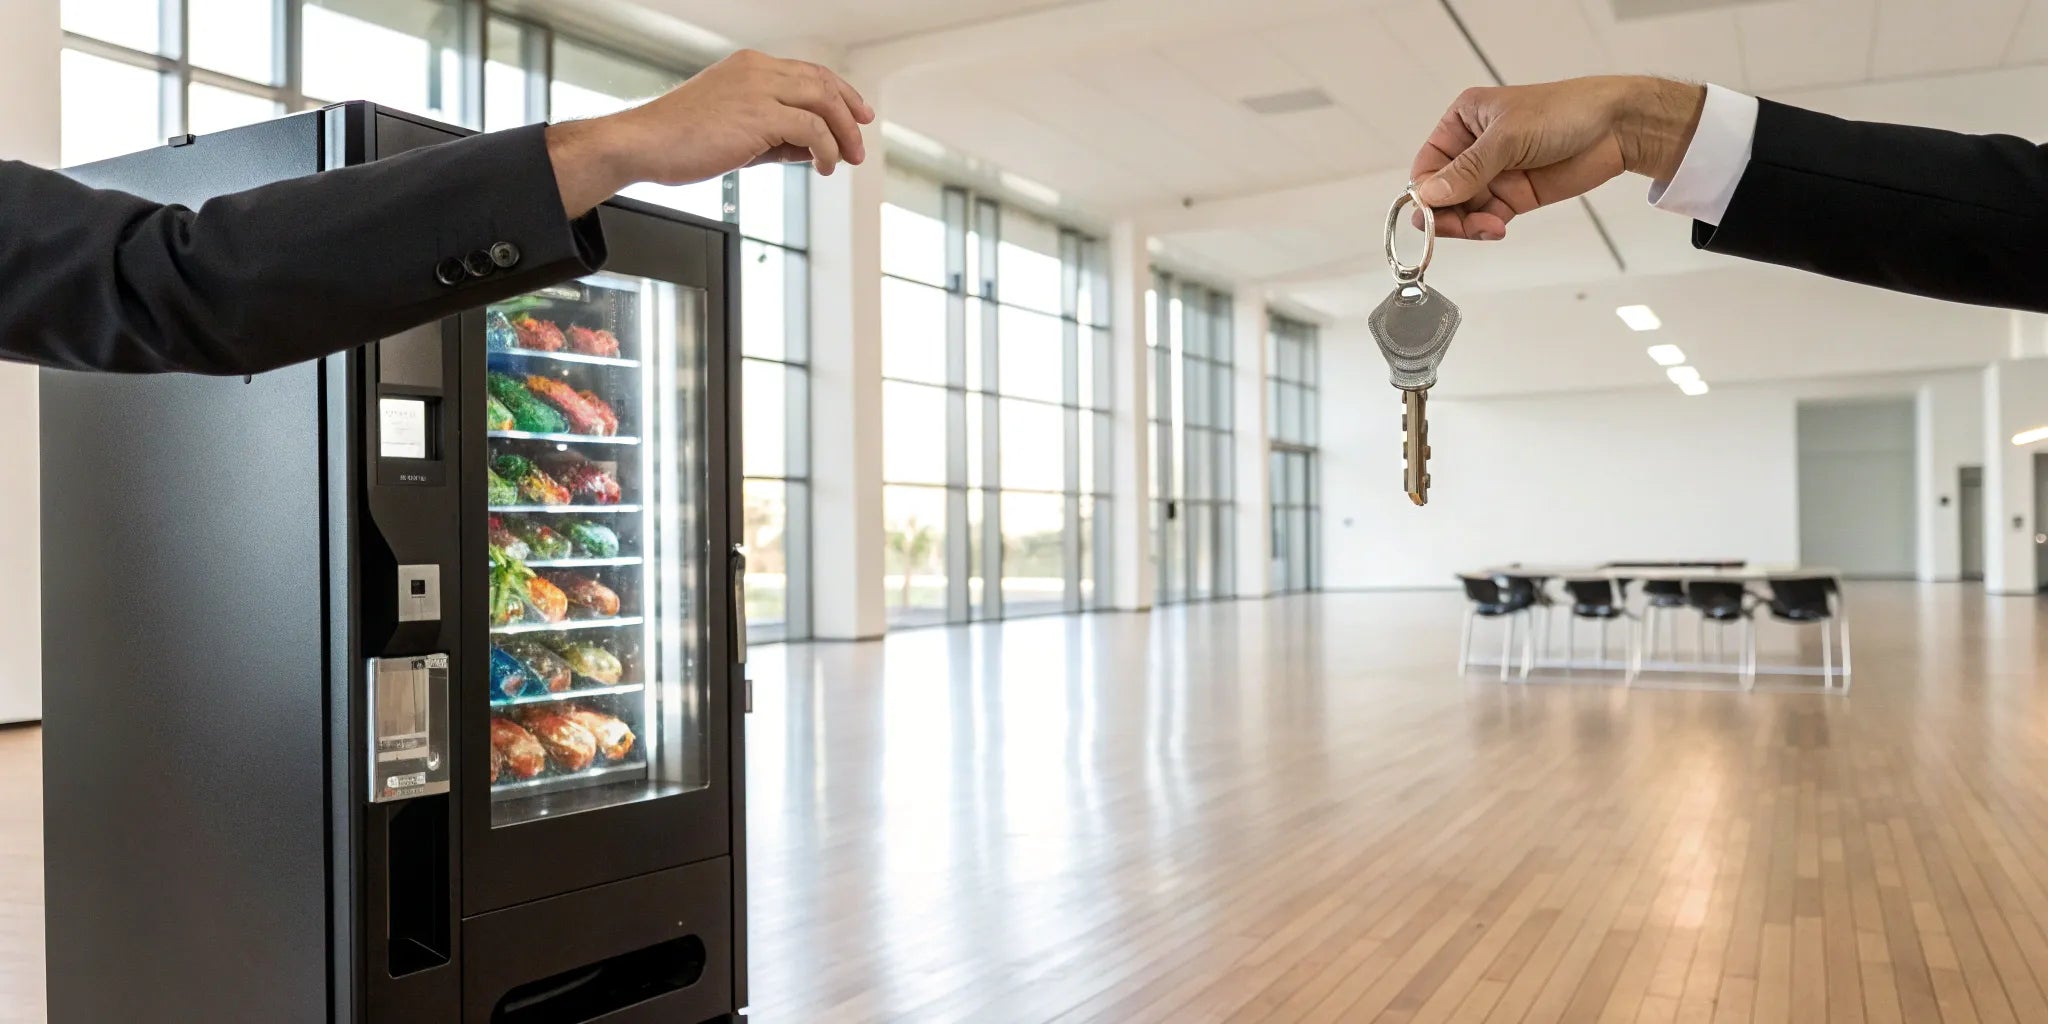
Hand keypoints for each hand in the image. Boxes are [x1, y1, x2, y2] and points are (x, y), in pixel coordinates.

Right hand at [548, 49, 875, 215]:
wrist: (642, 144)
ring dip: (842, 134)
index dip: (838, 93)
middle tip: (859, 143)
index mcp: (749, 66)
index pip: (808, 72)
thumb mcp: (735, 130)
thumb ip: (775, 134)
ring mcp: (759, 89)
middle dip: (849, 114)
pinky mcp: (760, 115)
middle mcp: (757, 70)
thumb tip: (811, 148)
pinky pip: (812, 129)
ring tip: (846, 159)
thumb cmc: (677, 141)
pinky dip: (825, 150)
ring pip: (823, 102)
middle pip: (823, 83)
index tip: (856, 114)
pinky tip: (822, 167)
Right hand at [1408, 76, 1703, 240]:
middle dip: (1445, 213)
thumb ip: (1467, 170)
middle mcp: (1473, 149)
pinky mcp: (1513, 196)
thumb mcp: (1508, 136)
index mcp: (1463, 122)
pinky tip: (1496, 228)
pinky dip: (1484, 229)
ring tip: (1487, 227)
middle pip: (1441, 193)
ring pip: (1461, 211)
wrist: (1615, 127)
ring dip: (1466, 225)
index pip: (1428, 164)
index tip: (1431, 211)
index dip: (1425, 191)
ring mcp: (1493, 175)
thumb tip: (1427, 196)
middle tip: (1456, 228)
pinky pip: (1485, 219)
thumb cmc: (1563, 112)